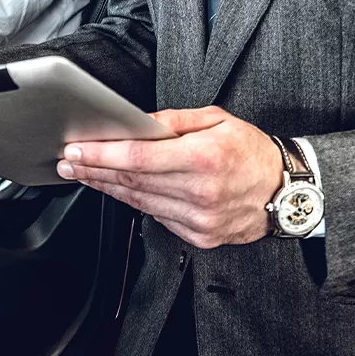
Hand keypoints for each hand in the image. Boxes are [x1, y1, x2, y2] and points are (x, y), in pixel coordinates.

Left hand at [56, 106, 283, 248]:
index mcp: (204, 158)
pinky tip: (117, 190)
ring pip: (139, 202)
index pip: (139, 158)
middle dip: (94, 170)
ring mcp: (199, 219)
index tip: (77, 150)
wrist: (287, 192)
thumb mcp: (217, 119)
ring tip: (83, 174)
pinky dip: (134, 202)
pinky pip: (156, 217)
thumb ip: (174, 120)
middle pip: (132, 183)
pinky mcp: (199, 236)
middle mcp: (200, 192)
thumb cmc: (251, 150)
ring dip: (107, 188)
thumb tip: (137, 122)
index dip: (102, 155)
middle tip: (68, 161)